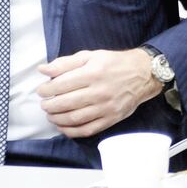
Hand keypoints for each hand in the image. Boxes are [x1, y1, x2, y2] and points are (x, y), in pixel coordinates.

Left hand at [37, 49, 160, 137]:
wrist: (143, 74)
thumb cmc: (114, 63)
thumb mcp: (91, 56)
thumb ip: (65, 63)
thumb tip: (43, 70)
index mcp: (93, 73)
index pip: (61, 85)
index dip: (46, 90)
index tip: (42, 91)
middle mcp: (100, 91)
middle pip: (65, 103)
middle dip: (49, 105)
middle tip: (45, 104)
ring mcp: (106, 107)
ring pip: (74, 118)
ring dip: (57, 119)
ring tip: (52, 115)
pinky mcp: (111, 118)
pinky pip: (87, 130)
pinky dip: (71, 131)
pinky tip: (63, 127)